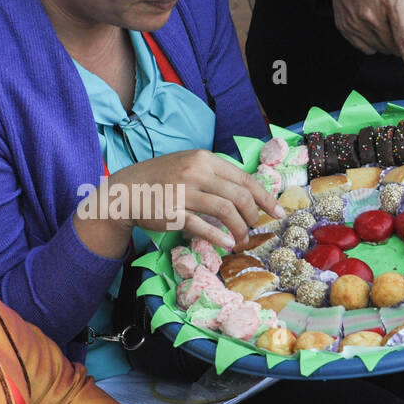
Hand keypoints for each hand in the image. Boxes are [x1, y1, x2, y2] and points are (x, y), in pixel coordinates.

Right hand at [104, 150, 284, 249]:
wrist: (126, 190)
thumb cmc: (161, 179)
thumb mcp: (188, 165)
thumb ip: (214, 175)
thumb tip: (246, 192)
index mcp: (204, 159)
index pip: (244, 179)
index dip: (265, 197)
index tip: (277, 212)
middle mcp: (195, 172)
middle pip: (239, 195)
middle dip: (254, 215)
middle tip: (253, 228)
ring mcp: (183, 192)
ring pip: (226, 211)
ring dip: (239, 228)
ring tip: (241, 239)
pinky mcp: (173, 212)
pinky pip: (202, 226)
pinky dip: (219, 237)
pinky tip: (227, 243)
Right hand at [330, 0, 403, 93]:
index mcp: (393, 1)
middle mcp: (372, 16)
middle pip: (397, 48)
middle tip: (402, 15)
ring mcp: (356, 23)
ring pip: (383, 49)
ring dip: (390, 39)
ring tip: (386, 13)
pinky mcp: (345, 27)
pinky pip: (366, 47)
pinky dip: (375, 39)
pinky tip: (373, 19)